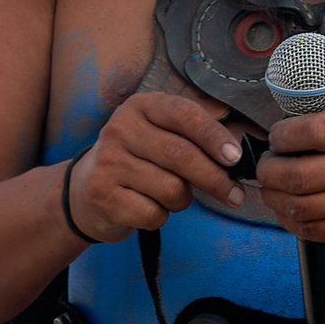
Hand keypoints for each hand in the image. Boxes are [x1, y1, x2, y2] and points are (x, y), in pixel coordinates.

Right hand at [66, 87, 253, 239]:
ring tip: (171, 196)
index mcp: (141, 106)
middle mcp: (120, 128)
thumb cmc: (140, 162)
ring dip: (183, 200)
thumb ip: (195, 140)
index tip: (236, 159)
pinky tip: (148, 208)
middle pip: (181, 155)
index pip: (185, 115)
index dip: (215, 137)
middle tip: (235, 196)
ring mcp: (108, 161)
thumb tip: (238, 160)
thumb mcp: (161, 136)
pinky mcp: (102, 194)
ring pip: (171, 189)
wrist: (86, 191)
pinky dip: (161, 217)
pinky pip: (153, 213)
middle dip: (215, 179)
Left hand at [258, 104, 324, 244]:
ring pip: (299, 208)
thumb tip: (282, 135)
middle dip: (269, 170)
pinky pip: (311, 230)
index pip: (312, 133)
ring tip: (272, 186)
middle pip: (299, 177)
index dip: (282, 136)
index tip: (277, 137)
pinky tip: (287, 206)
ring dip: (273, 197)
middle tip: (266, 165)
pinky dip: (289, 219)